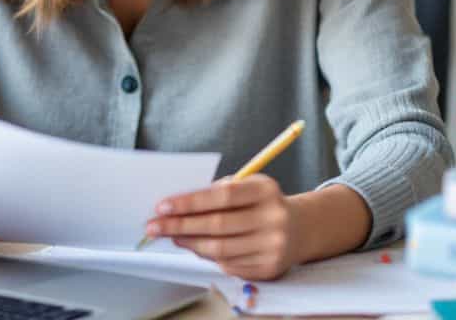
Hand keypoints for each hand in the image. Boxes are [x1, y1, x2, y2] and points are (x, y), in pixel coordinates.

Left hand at [144, 175, 297, 280]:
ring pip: (219, 249)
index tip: (163, 206)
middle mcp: (273, 219)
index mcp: (266, 191)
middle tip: (155, 226)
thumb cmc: (263, 204)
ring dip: (189, 243)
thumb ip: (218, 191)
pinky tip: (194, 247)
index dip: (190, 202)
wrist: (301, 228)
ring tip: (172, 236)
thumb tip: (177, 206)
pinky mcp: (268, 268)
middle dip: (180, 225)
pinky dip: (207, 256)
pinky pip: (228, 264)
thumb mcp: (248, 187)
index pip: (222, 196)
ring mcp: (272, 246)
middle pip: (217, 225)